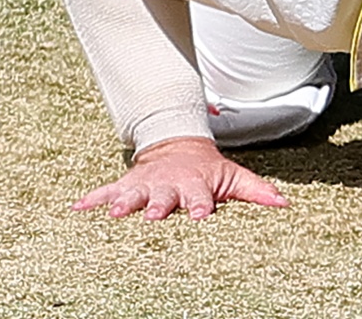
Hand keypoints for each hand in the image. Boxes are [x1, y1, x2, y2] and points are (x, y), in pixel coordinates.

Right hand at [72, 136, 288, 219]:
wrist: (178, 146)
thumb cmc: (207, 171)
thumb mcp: (233, 176)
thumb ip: (256, 191)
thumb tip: (285, 204)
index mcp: (195, 185)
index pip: (200, 197)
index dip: (201, 205)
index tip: (201, 215)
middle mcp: (168, 185)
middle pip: (163, 197)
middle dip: (158, 206)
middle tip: (153, 216)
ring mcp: (145, 185)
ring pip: (132, 195)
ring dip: (123, 203)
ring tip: (112, 214)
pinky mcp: (126, 185)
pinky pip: (106, 192)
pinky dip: (92, 199)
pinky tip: (75, 208)